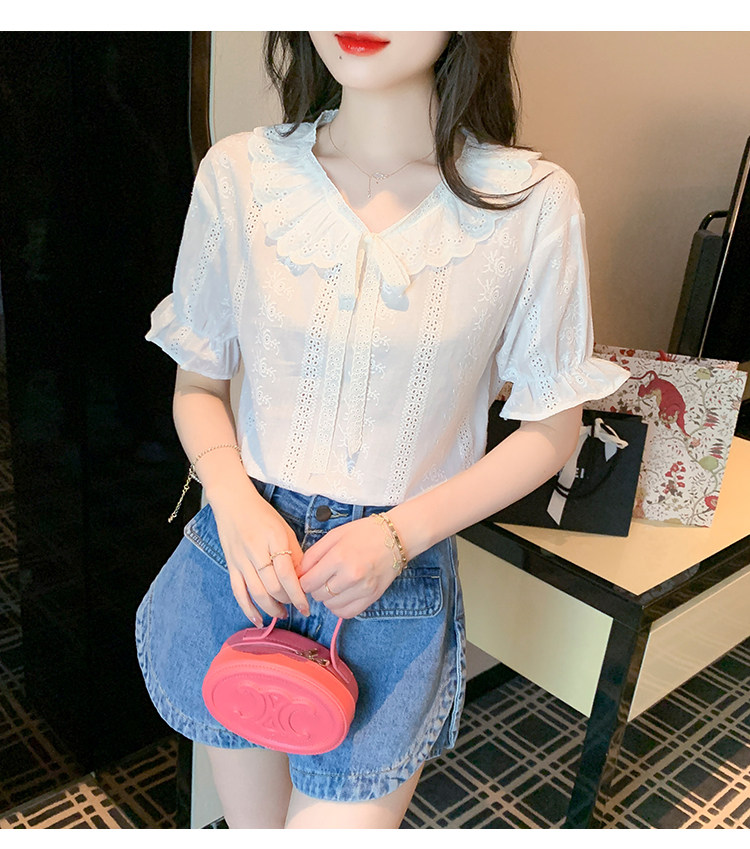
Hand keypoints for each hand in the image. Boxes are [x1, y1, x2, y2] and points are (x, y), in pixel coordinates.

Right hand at [209, 485, 308, 624]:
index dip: (298, 593)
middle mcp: (255, 550)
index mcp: (273, 539)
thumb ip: (295, 554)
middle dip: (287, 601)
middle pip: (272, 586)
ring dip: (271, 608)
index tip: (307, 605)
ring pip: (256, 593)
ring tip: (283, 614)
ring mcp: (241, 560)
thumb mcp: (285, 529)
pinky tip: (258, 620)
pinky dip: (248, 609)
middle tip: (298, 606)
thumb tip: (305, 579)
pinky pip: (238, 592)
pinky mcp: (231, 566)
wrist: (233, 503)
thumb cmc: (262, 515)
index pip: (287, 574)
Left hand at [297, 515, 399, 618]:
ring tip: (333, 584)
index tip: (306, 576)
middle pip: (318, 595)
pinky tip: (341, 595)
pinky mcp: (372, 597)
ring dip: (327, 597)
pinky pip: (347, 613)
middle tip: (321, 577)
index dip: (303, 580)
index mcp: (338, 557)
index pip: (308, 583)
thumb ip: (313, 555)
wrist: (395, 537)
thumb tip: (298, 573)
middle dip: (315, 588)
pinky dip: (339, 607)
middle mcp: (351, 576)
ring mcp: (363, 589)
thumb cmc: (364, 533)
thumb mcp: (334, 535)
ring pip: (331, 606)